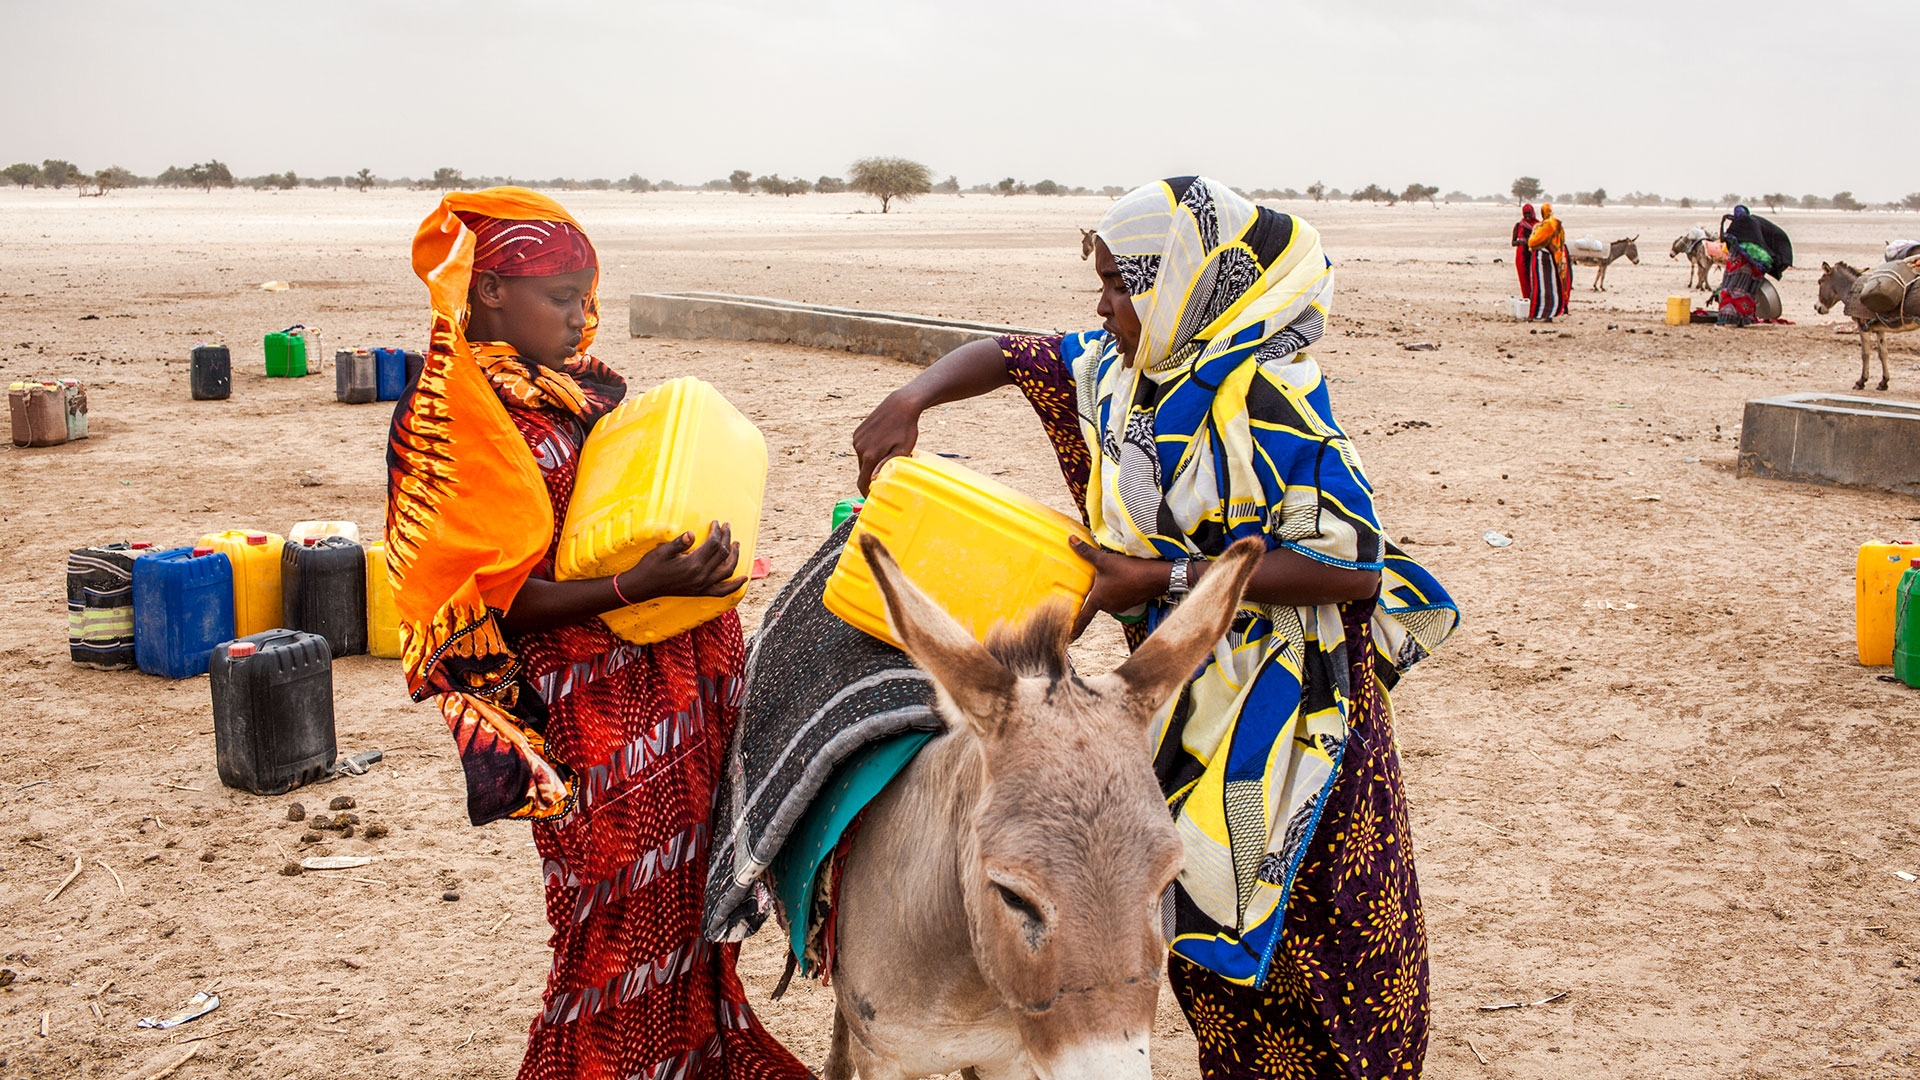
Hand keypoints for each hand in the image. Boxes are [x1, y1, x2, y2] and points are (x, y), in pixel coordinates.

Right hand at [619, 522, 743, 600]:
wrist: (643, 586)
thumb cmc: (651, 566)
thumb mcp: (663, 551)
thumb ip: (679, 542)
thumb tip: (691, 533)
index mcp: (692, 564)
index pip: (713, 544)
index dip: (717, 532)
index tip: (716, 523)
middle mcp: (701, 576)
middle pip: (722, 555)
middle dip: (727, 538)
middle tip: (728, 527)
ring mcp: (702, 586)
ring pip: (727, 571)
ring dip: (735, 557)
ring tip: (737, 545)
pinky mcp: (700, 592)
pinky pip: (722, 591)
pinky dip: (734, 585)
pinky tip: (743, 579)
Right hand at [852, 391, 922, 493]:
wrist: (900, 405)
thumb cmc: (906, 429)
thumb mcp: (902, 451)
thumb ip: (886, 466)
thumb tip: (873, 480)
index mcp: (870, 455)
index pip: (862, 482)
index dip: (866, 492)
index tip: (872, 497)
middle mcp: (860, 448)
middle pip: (863, 471)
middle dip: (872, 474)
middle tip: (888, 471)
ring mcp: (857, 439)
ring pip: (862, 459)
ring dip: (872, 461)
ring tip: (888, 453)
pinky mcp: (858, 432)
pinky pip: (862, 448)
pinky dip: (870, 450)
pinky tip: (883, 443)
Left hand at [1068, 536, 1170, 637]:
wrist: (1156, 577)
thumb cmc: (1128, 571)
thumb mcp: (1104, 559)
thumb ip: (1085, 551)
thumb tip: (1070, 540)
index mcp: (1099, 600)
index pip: (1083, 618)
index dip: (1074, 629)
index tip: (1068, 639)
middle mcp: (1108, 607)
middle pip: (1095, 602)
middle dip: (1094, 593)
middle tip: (1094, 581)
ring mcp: (1120, 606)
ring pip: (1107, 598)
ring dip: (1107, 590)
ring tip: (1112, 576)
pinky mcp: (1130, 602)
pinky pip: (1118, 596)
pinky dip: (1117, 589)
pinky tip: (1121, 579)